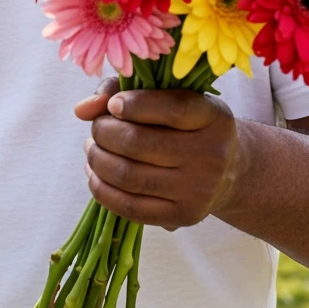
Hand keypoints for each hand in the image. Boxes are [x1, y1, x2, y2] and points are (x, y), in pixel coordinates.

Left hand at [74, 77, 239, 230]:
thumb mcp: (168, 96)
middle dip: (104, 131)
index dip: (135, 105)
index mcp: (212, 117)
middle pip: (138, 143)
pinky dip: (101, 189)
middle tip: (97, 127)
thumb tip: (81, 109)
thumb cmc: (185, 123)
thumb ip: (122, 90)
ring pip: (128, 176)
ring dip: (97, 159)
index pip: (172, 109)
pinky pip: (129, 207)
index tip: (113, 105)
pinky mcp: (183, 217)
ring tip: (93, 148)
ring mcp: (198, 190)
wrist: (227, 170)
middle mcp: (211, 155)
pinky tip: (95, 173)